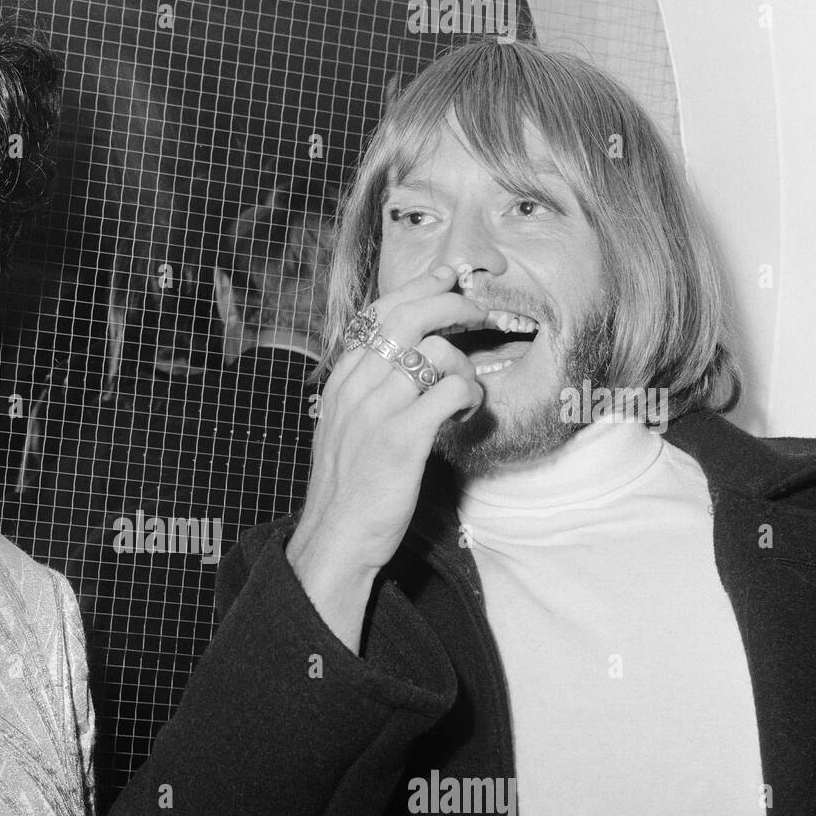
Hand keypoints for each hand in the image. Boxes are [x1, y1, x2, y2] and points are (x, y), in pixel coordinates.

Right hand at [287, 265, 522, 647]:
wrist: (335, 538)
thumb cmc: (347, 490)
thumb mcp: (343, 430)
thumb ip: (365, 393)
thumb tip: (406, 364)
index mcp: (341, 382)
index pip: (378, 314)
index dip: (419, 288)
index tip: (448, 278)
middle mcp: (355, 388)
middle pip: (409, 317)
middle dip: (452, 304)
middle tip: (480, 312)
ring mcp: (377, 411)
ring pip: (436, 352)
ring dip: (466, 365)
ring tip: (466, 392)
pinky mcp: (402, 438)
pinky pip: (451, 390)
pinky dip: (470, 397)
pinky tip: (465, 416)